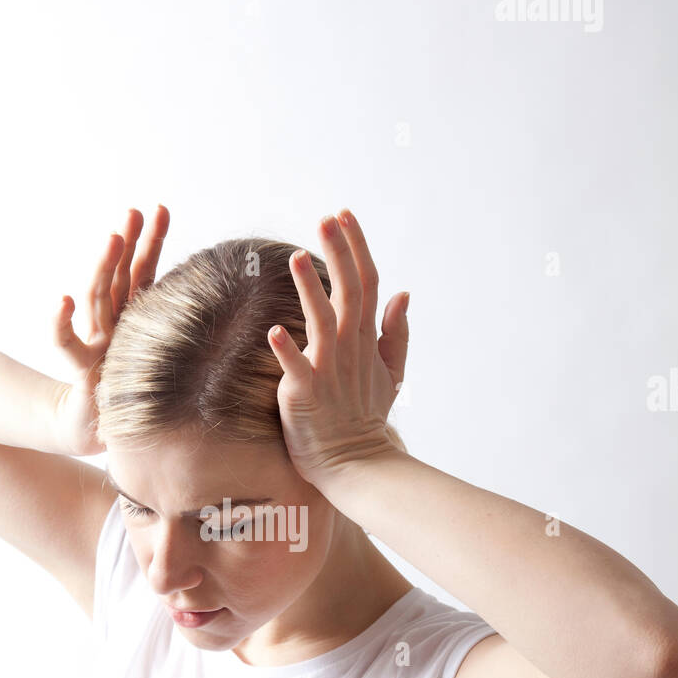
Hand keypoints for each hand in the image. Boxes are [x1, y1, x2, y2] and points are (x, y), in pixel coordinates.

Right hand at [52, 204, 169, 455]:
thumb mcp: (162, 362)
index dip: (151, 241)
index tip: (162, 209)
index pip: (142, 271)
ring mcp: (93, 340)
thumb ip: (183, 339)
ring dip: (103, 266)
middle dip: (126, 242)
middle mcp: (109, 322)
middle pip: (118, 274)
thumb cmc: (131, 393)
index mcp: (131, 318)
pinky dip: (60, 322)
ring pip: (96, 297)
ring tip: (113, 237)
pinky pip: (65, 342)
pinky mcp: (79, 366)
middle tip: (136, 211)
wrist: (90, 427)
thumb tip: (234, 320)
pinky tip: (63, 300)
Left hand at [266, 209, 408, 490]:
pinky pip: (295, 370)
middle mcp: (348, 348)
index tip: (343, 214)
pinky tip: (274, 331)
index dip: (356, 247)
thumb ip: (396, 333)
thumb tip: (403, 293)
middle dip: (339, 252)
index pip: (367, 282)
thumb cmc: (364, 417)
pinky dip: (287, 352)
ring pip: (322, 321)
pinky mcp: (305, 394)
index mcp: (365, 338)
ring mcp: (328, 370)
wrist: (356, 463)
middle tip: (326, 219)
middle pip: (349, 291)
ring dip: (311, 289)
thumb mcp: (391, 373)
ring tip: (299, 256)